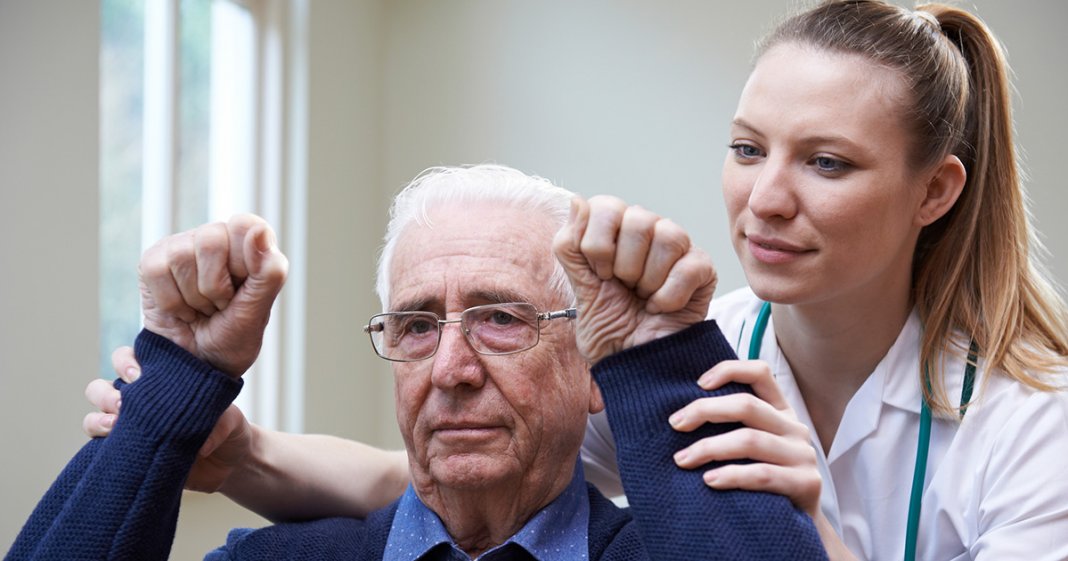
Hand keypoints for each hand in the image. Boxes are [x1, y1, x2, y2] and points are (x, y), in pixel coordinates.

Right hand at [83, 345, 252, 492]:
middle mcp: (141, 402)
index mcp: (161, 383)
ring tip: (116, 425)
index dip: (126, 362)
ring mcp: (132, 429)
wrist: (232, 463)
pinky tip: (112, 445)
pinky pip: (100, 448)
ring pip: (95, 416)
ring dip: (98, 419)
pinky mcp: (131, 454)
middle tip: (124, 403)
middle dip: (105, 392)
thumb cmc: (229, 429)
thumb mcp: (232, 420)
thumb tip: (202, 444)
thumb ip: (220, 424)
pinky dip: (99, 444)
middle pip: (101, 388)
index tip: (138, 374)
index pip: (130, 361)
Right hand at [139, 214, 287, 376]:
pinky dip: (171, 302)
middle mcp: (216, 238)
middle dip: (216, 287)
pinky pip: (157, 270)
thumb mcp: (258, 311)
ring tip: (201, 309)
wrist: (198, 367)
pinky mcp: (153, 262)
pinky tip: (180, 310)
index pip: (245, 225)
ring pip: (181, 257)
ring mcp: (182, 247)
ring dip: (193, 298)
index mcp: (249, 244)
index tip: (242, 289)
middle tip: (220, 306)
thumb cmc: (233, 338)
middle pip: (211, 241)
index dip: (243, 263)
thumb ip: (268, 271)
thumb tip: (259, 230)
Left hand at [552, 195, 716, 363]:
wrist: (635, 363)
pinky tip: (661, 307)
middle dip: (624, 265)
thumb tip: (576, 200)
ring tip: (643, 297)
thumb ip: (570, 245)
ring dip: (648, 280)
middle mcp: (647, 230)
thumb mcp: (578, 287)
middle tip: (624, 288)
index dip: (598, 244)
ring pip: (668, 236)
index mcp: (614, 229)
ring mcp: (678, 247)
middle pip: (638, 219)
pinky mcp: (703, 268)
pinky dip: (669, 297)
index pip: (606, 206)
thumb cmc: (609, 325)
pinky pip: (688, 267)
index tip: (600, 275)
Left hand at [668, 359, 821, 516]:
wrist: (797, 525)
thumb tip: (681, 413)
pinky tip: (709, 481)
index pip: (760, 373)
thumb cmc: (763, 481)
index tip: (698, 383)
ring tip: (682, 459)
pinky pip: (762, 475)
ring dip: (710, 448)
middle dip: (705, 411)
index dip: (729, 370)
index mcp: (781, 412)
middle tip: (675, 424)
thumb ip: (732, 426)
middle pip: (747, 405)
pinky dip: (732, 476)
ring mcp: (802, 455)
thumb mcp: (752, 447)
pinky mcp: (805, 483)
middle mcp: (794, 428)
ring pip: (750, 440)